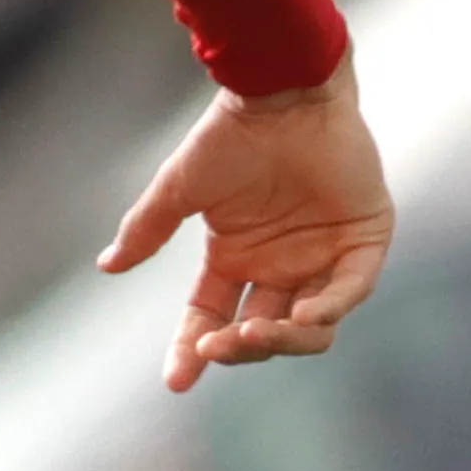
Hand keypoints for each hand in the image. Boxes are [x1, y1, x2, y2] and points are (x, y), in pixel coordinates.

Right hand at [100, 59, 390, 395]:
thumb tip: (106, 266)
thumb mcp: (180, 187)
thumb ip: (148, 228)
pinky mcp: (363, 240)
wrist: (283, 90)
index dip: (194, 350)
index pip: (212, 318)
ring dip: (280, 338)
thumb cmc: (231, 133)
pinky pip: (351, 290)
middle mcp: (280, 266)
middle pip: (261, 332)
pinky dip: (329, 308)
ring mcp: (323, 257)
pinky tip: (303, 316)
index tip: (176, 380)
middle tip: (217, 346)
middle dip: (237, 348)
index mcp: (236, 258)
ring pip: (309, 326)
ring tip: (251, 333)